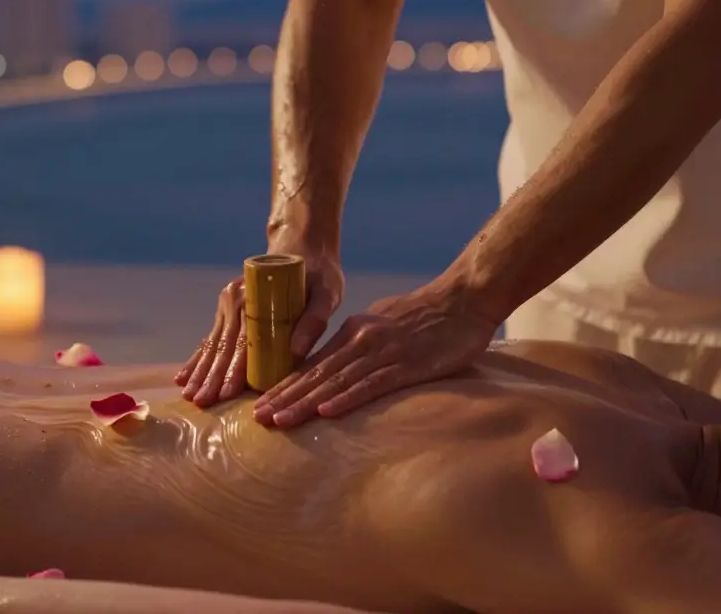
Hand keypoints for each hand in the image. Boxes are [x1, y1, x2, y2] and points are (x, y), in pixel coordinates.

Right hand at [176, 248, 344, 406]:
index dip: (235, 368)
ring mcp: (229, 303)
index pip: (245, 339)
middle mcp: (237, 299)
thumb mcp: (327, 291)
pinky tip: (183, 377)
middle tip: (202, 402)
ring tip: (190, 395)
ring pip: (213, 343)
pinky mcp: (228, 309)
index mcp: (257, 296)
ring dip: (201, 371)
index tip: (228, 393)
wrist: (303, 246)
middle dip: (211, 376)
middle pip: (223, 344)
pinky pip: (211, 337)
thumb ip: (314, 319)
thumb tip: (296, 350)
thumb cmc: (319, 274)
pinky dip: (198, 358)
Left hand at [253, 282, 499, 427]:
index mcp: (353, 333)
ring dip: (304, 402)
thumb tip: (338, 367)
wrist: (464, 299)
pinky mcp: (407, 365)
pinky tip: (326, 412)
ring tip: (279, 421)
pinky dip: (347, 399)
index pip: (311, 364)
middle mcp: (361, 341)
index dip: (284, 386)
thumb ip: (360, 345)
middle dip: (284, 397)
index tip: (260, 405)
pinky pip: (372, 384)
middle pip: (315, 374)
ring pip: (335, 381)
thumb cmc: (426, 316)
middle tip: (256, 419)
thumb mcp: (383, 326)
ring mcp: (382, 353)